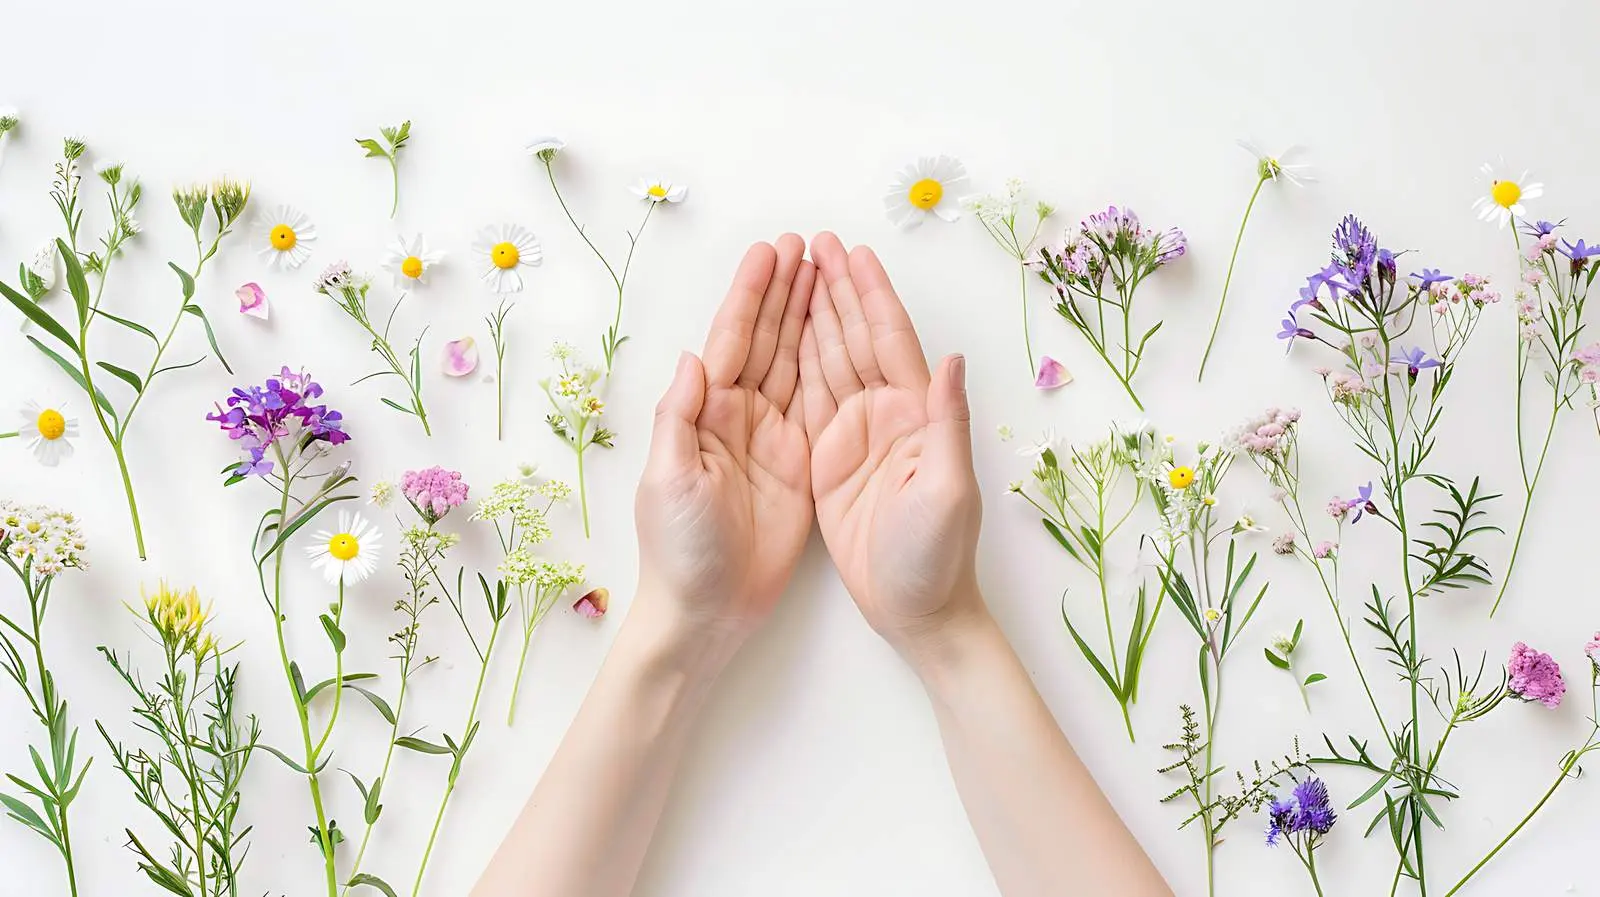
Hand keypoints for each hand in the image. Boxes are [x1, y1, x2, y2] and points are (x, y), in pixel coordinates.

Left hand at [634, 235, 815, 642]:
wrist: (707, 610)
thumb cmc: (678, 548)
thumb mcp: (668, 480)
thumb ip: (680, 418)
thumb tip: (694, 357)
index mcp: (705, 413)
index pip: (733, 340)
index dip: (752, 296)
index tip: (773, 253)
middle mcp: (738, 416)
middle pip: (767, 339)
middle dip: (785, 291)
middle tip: (809, 244)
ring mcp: (771, 437)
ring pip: (793, 362)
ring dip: (808, 316)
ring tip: (827, 271)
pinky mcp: (799, 462)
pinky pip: (817, 402)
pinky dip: (828, 364)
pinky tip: (842, 332)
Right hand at [798, 232, 985, 653]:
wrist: (917, 611)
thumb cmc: (939, 556)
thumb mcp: (948, 488)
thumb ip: (946, 421)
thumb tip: (951, 358)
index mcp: (916, 413)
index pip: (890, 339)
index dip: (870, 294)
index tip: (850, 251)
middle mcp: (887, 414)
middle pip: (857, 337)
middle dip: (837, 289)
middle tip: (812, 244)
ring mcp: (856, 435)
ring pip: (832, 360)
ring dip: (815, 315)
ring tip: (796, 272)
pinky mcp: (829, 460)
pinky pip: (811, 398)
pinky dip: (799, 360)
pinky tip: (785, 332)